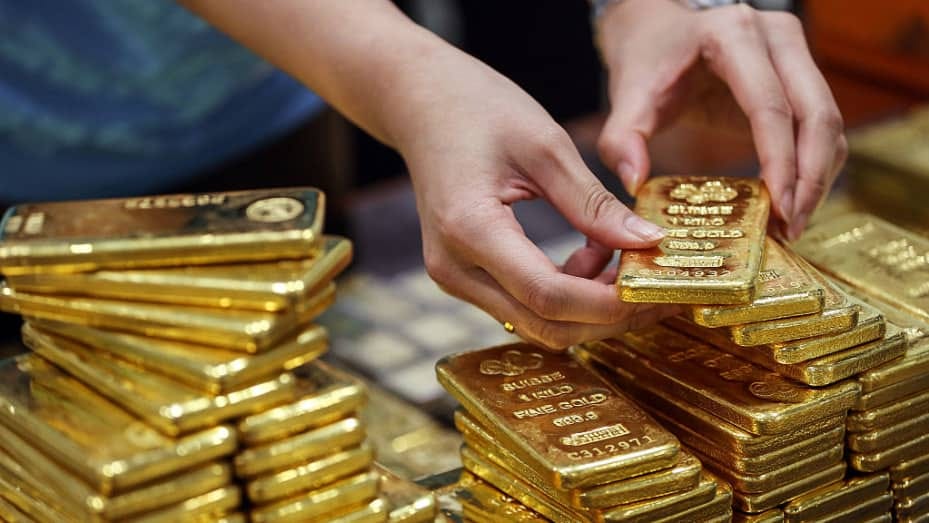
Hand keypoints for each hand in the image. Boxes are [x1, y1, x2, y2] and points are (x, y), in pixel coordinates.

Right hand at [393, 46, 678, 348]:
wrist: (421, 104)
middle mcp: (454, 269)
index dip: (609, 303)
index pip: (548, 295)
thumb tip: (649, 244)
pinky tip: (590, 254)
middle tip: (656, 283)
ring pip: (535, 323)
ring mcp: (454, 278)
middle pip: (544, 324)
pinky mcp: (464, 277)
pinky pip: (523, 305)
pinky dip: (567, 294)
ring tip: (621, 255)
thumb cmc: (477, 110)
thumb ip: (594, 204)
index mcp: (470, 229)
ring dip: (589, 306)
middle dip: (607, 315)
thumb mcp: (546, 147)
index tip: (657, 285)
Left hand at [595, 0, 846, 239]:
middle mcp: (776, 37)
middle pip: (816, 114)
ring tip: (791, 224)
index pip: (771, 107)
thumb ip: (621, 139)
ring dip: (817, 177)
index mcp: (733, 36)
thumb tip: (634, 183)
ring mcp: (795, 52)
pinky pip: (821, 125)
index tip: (778, 210)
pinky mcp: (802, 74)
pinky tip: (792, 201)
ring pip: (829, 121)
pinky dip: (813, 166)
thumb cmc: (646, 58)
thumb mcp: (627, 95)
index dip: (781, 162)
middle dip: (809, 178)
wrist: (659, 26)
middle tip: (790, 228)